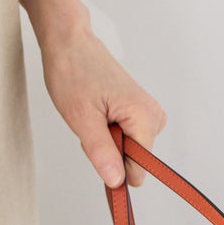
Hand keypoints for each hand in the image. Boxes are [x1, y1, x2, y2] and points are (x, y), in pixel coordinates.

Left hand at [38, 17, 167, 189]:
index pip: (139, 170)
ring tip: (91, 112)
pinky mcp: (138, 109)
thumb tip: (116, 182)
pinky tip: (97, 111)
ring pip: (128, 149)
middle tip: (89, 123)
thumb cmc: (73, 72)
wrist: (70, 42)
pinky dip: (108, 130)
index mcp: (144, 117)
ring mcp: (147, 111)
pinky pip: (125, 135)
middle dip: (108, 150)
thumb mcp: (81, 117)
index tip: (94, 155)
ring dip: (106, 139)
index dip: (114, 170)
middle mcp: (153, 115)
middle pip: (133, 160)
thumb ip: (101, 152)